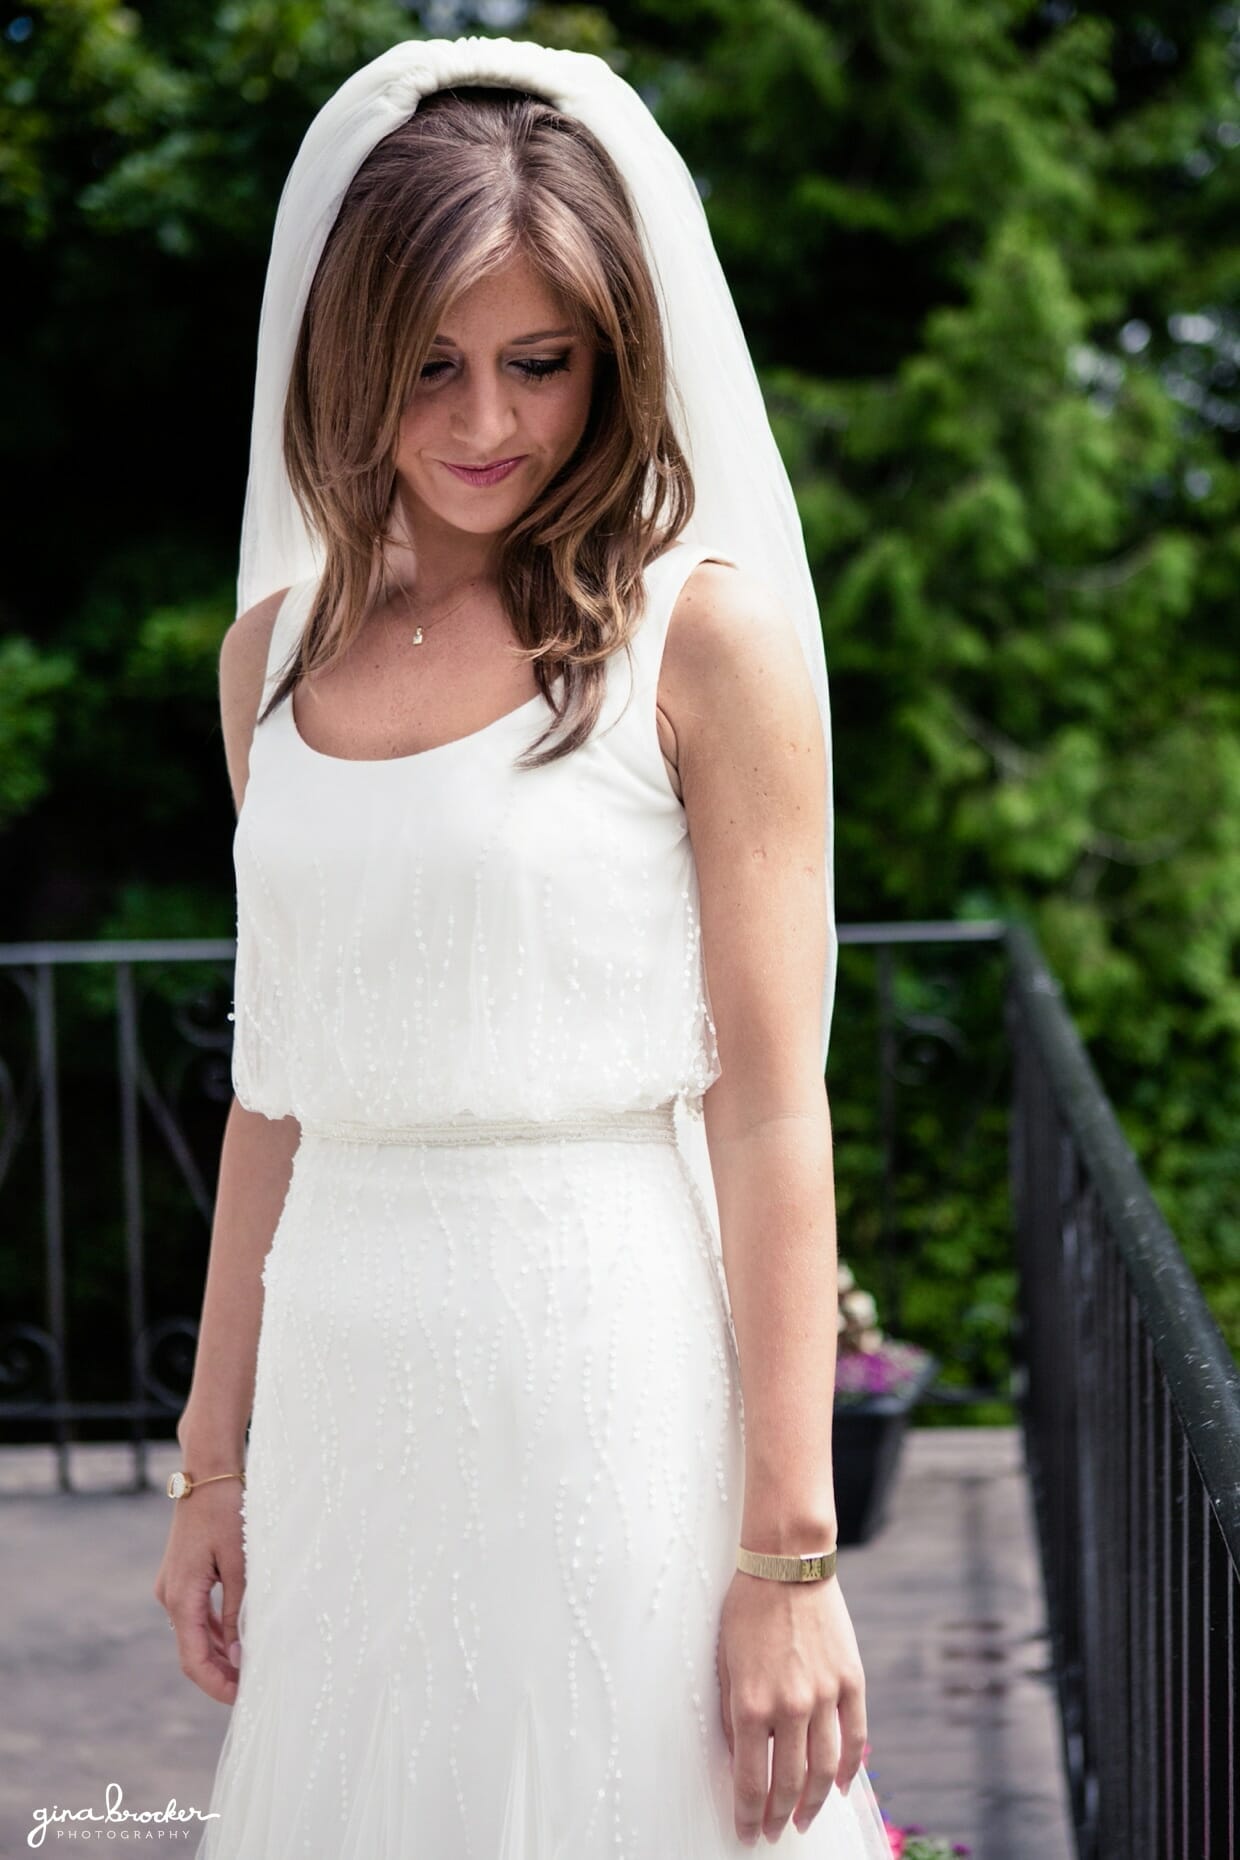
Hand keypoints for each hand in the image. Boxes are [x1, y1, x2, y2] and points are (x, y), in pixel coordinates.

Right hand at [153, 1481, 246, 1703]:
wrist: (208, 1470)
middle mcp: (170, 1595)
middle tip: (253, 1688)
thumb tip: (241, 1654)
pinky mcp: (182, 1574)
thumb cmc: (228, 1511)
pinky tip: (240, 1637)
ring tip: (252, 1667)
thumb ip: (238, 1610)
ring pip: (195, 1633)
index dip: (216, 1684)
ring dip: (220, 1653)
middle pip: (192, 1650)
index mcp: (181, 1597)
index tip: (241, 1699)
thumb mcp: (240, 1564)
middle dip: (220, 1673)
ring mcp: (174, 1585)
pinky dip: (217, 1630)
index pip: (193, 1659)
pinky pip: (197, 1613)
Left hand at [715, 1566, 866, 1843]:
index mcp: (752, 1702)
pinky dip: (849, 1769)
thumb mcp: (725, 1662)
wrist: (786, 1564)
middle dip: (779, 1816)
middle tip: (774, 1832)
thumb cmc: (746, 1609)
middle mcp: (791, 1705)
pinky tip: (838, 1787)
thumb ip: (735, 1713)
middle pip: (788, 1782)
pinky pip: (855, 1738)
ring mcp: (825, 1694)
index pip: (751, 1780)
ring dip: (812, 1802)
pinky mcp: (851, 1681)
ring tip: (802, 1819)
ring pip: (824, 1769)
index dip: (749, 1814)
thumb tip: (742, 1757)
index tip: (747, 1832)